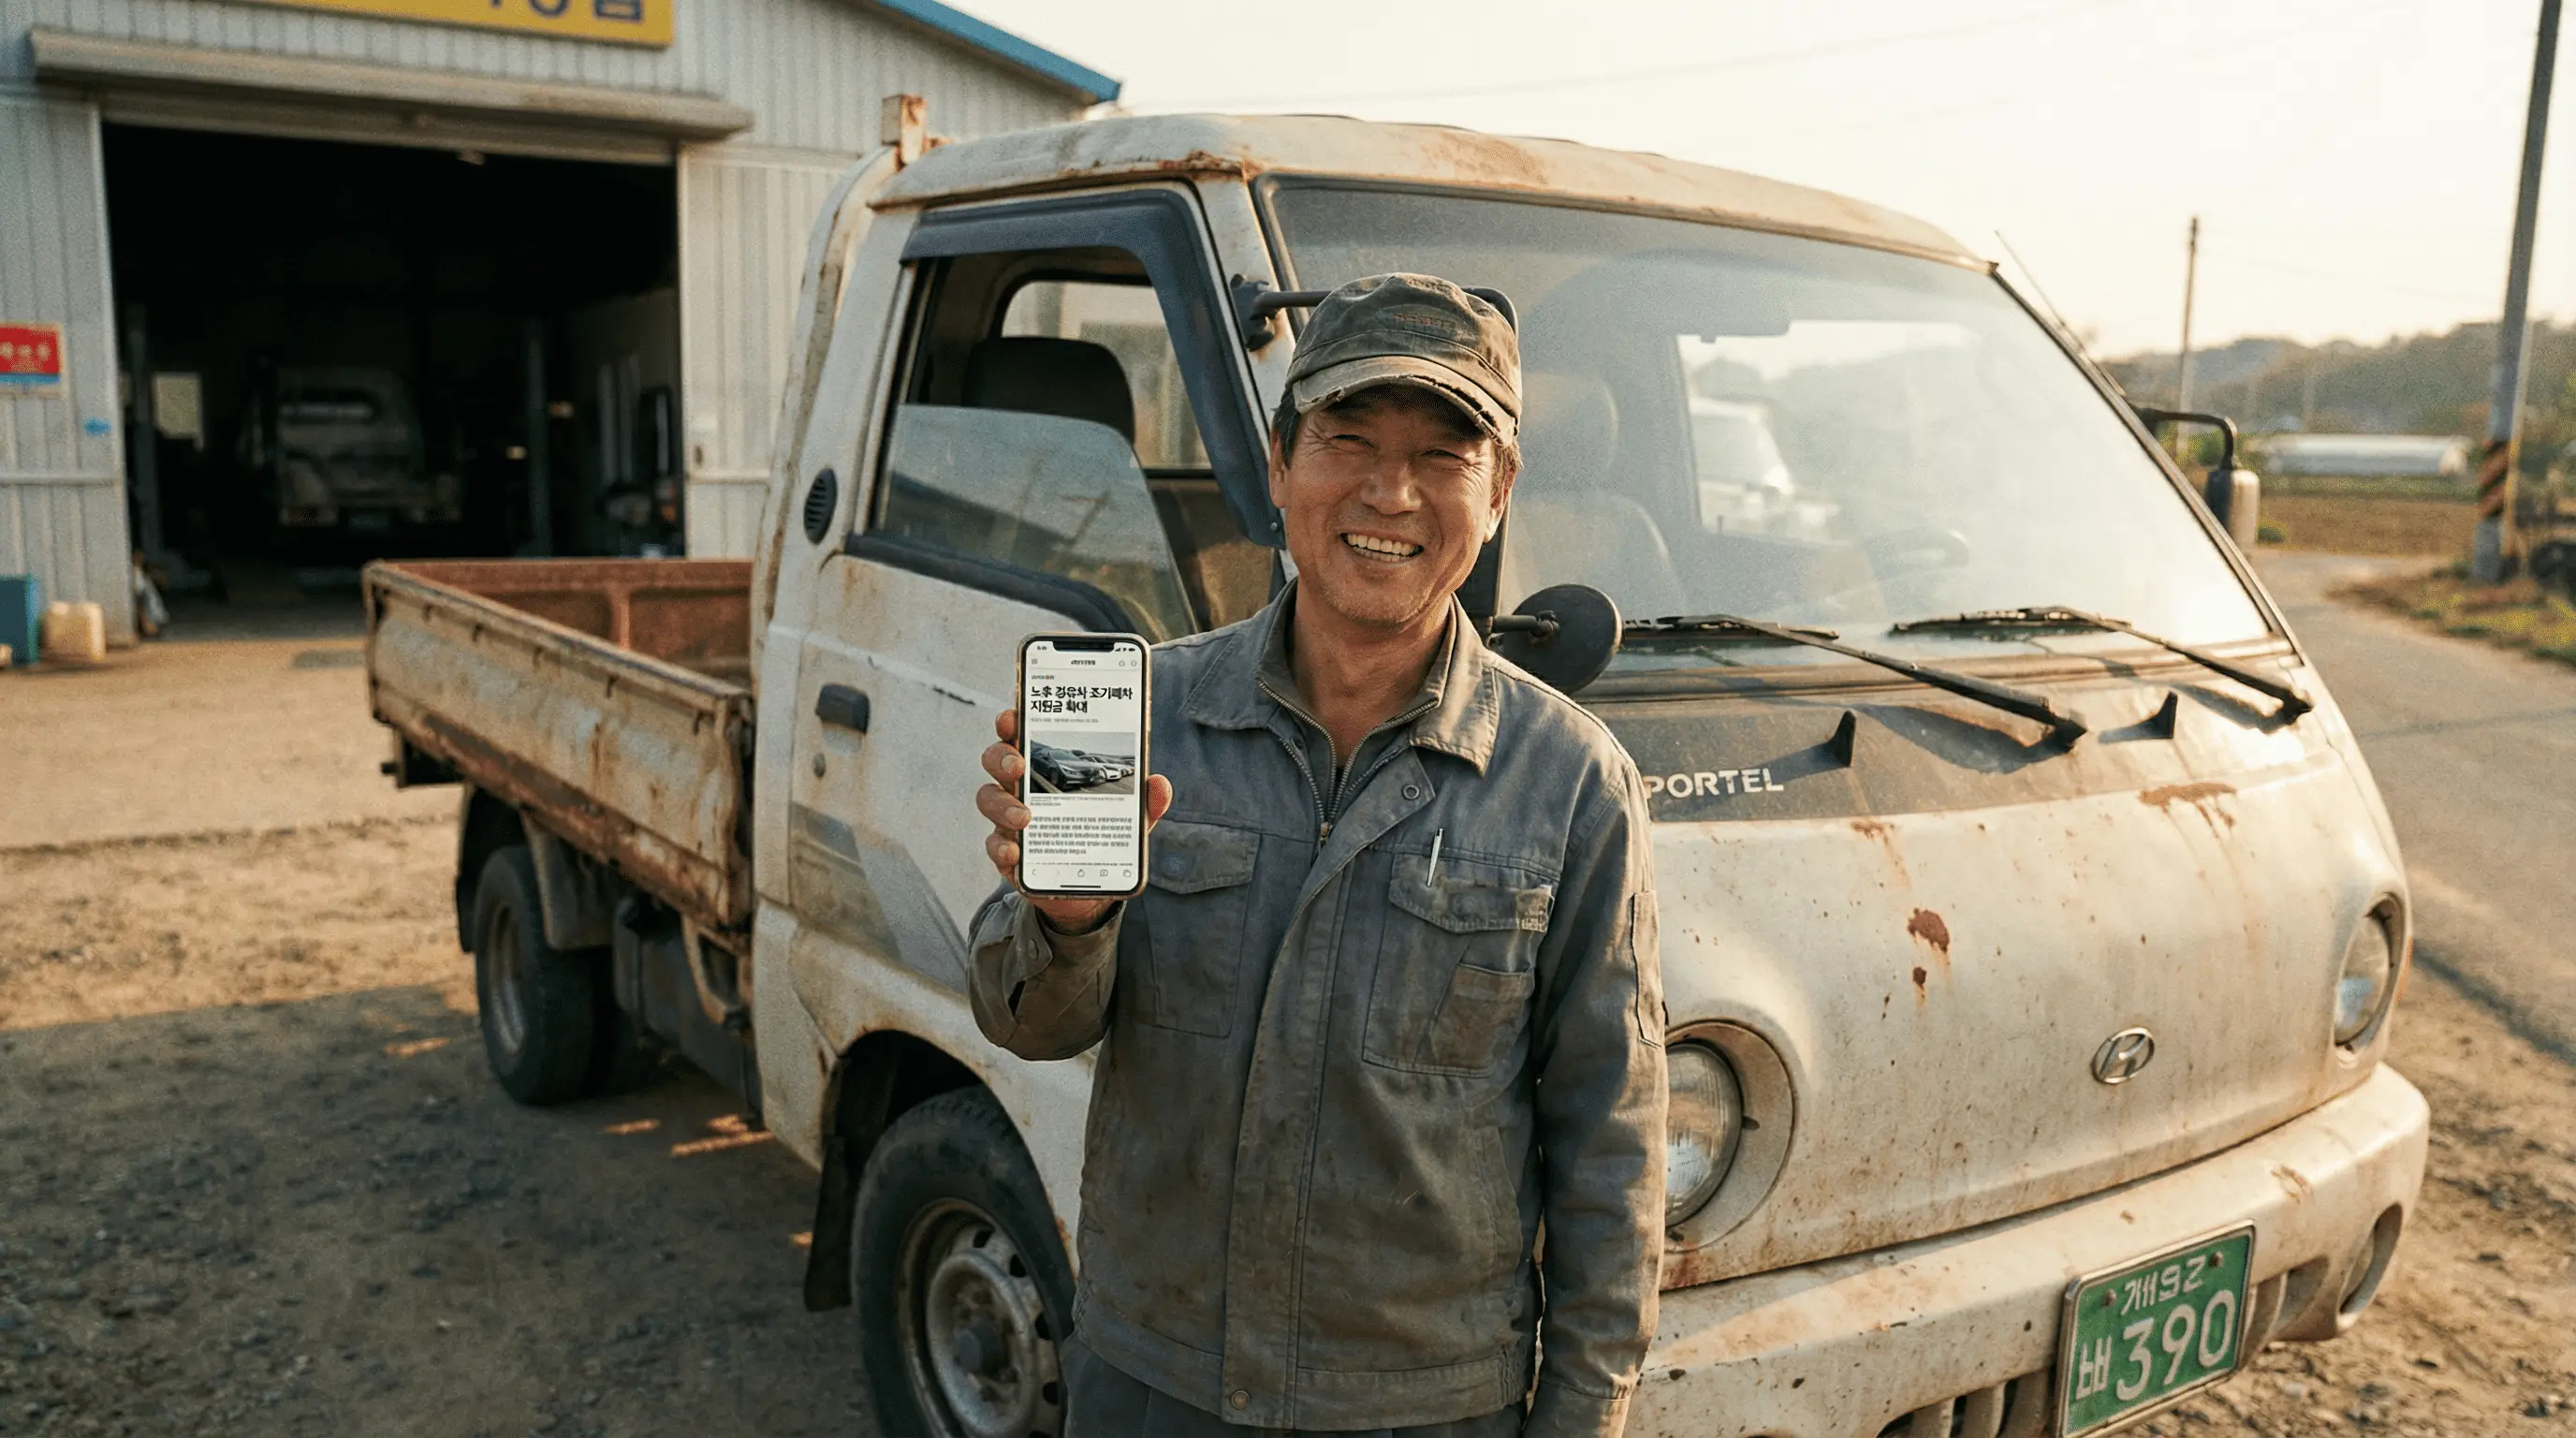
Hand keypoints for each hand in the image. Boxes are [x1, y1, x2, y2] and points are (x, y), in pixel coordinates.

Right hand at [978, 707, 1172, 930]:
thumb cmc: (1100, 837)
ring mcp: (1010, 820)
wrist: (1088, 888)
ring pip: (989, 799)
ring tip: (1025, 818)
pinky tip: (1015, 852)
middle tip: (1019, 766)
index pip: (1024, 735)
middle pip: (996, 760)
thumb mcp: (1126, 819)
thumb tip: (1159, 784)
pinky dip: (1001, 847)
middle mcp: (1023, 788)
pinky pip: (994, 845)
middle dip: (1002, 757)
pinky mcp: (1008, 853)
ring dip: (1002, 804)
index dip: (1013, 722)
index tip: (1012, 716)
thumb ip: (1142, 802)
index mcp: (1047, 769)